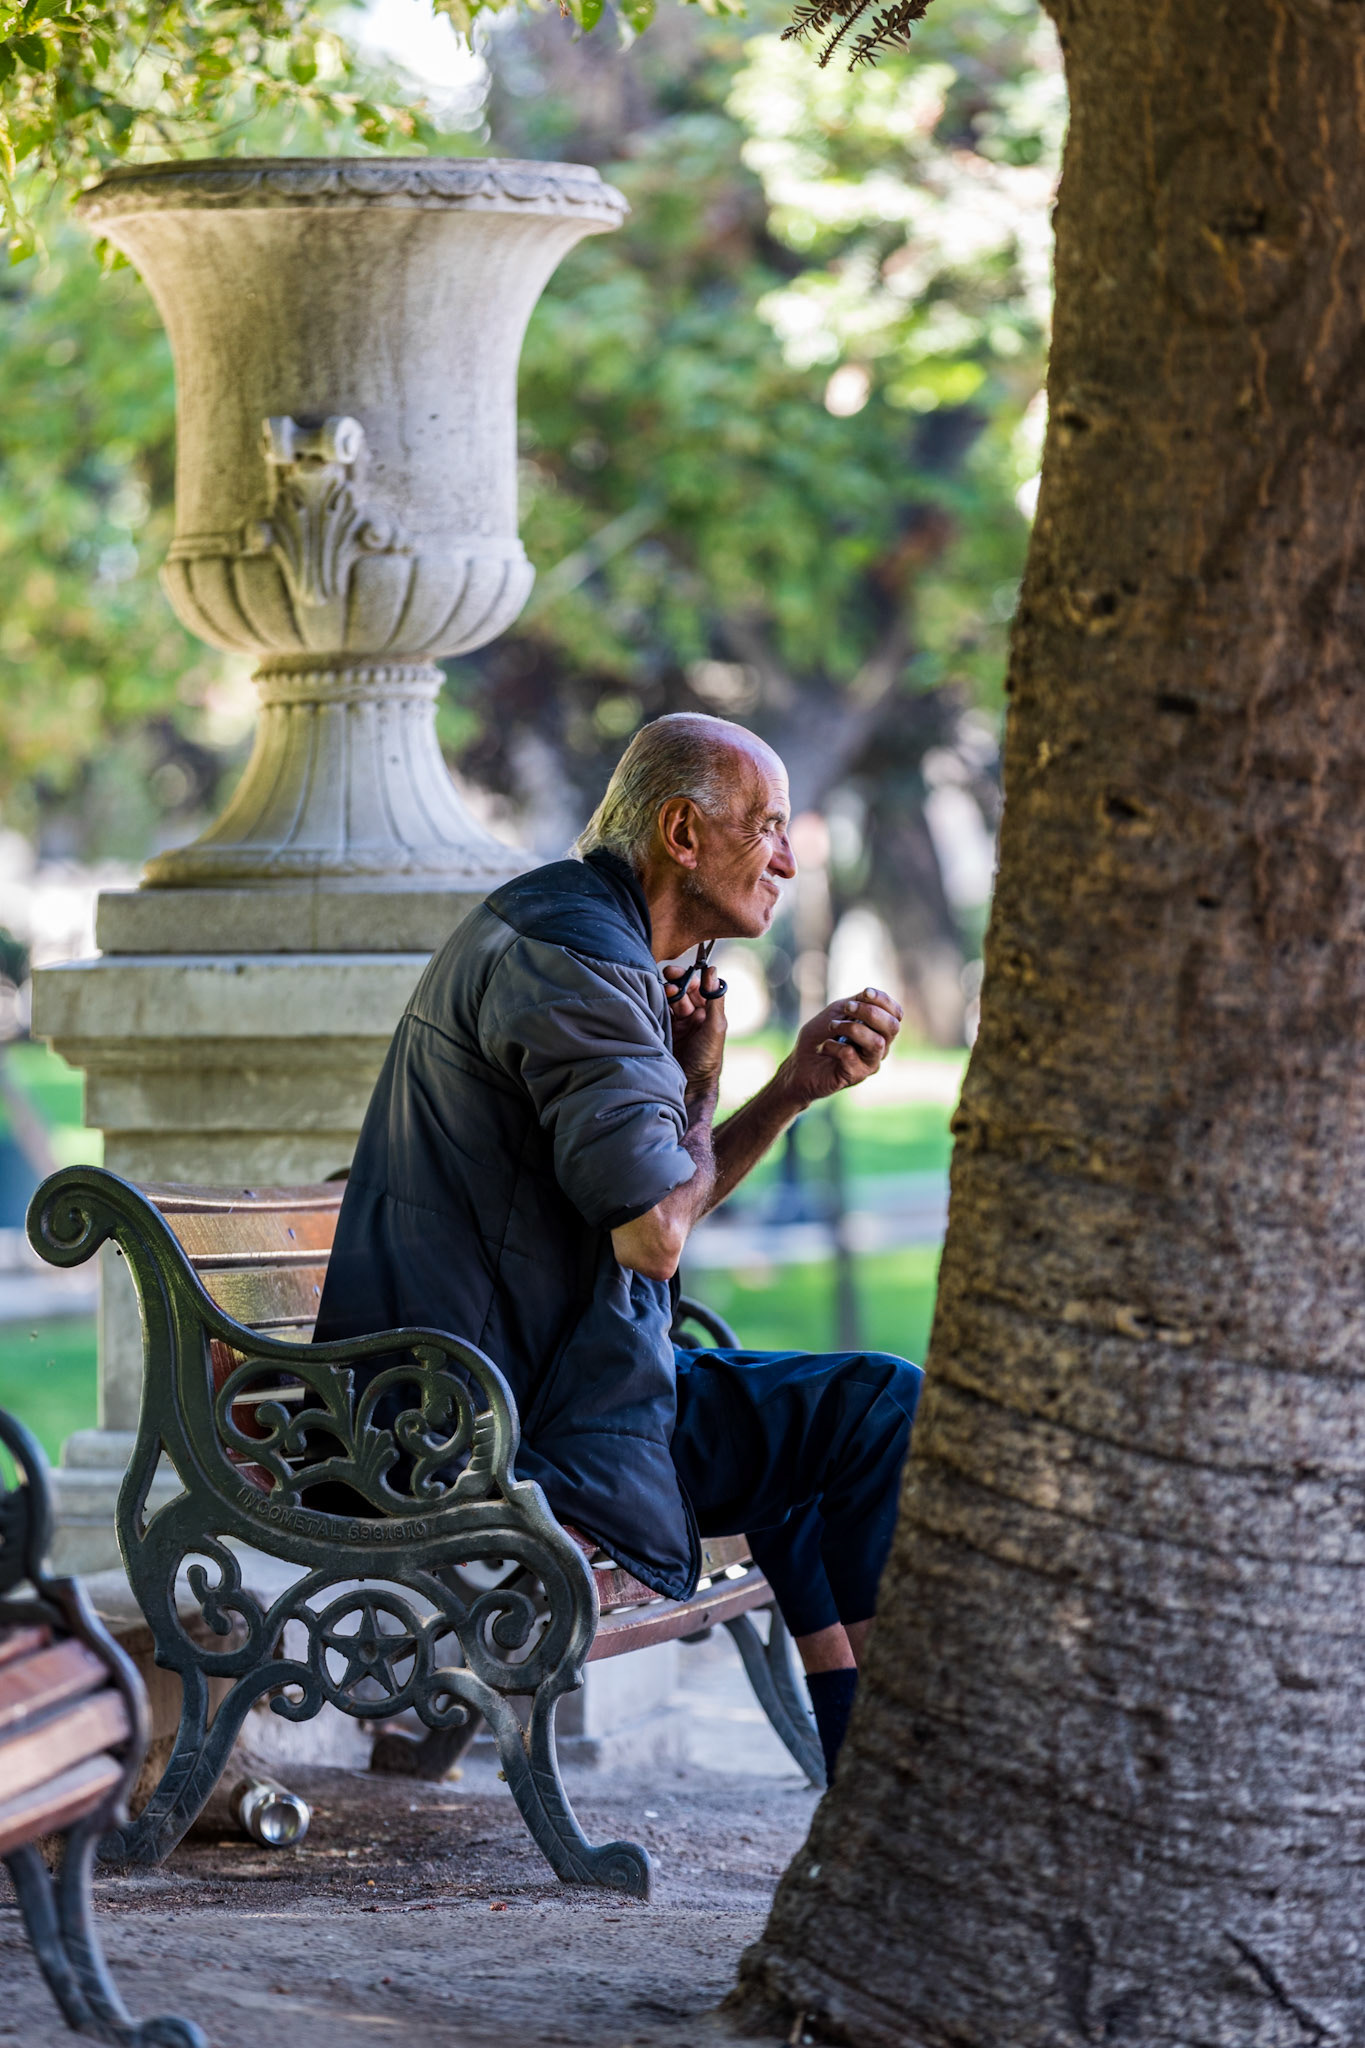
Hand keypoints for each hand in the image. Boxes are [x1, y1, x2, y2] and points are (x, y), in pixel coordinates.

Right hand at [666, 962, 726, 1101]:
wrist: (689, 1086)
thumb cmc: (707, 1058)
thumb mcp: (715, 1027)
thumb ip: (715, 999)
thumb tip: (713, 971)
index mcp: (708, 1013)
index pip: (700, 987)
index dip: (691, 977)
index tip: (682, 971)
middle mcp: (693, 1016)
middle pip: (683, 991)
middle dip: (676, 982)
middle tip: (668, 976)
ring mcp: (678, 1024)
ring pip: (670, 1000)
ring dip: (666, 993)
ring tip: (662, 991)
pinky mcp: (664, 1030)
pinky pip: (659, 1012)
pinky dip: (655, 1004)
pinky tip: (652, 1000)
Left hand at [778, 986, 901, 1105]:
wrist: (799, 1064)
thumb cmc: (820, 1036)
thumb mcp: (838, 1012)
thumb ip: (856, 1003)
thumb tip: (869, 994)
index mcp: (878, 1030)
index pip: (896, 1014)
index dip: (884, 1000)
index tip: (865, 992)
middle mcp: (880, 1047)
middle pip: (892, 1027)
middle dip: (870, 1012)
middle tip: (847, 1008)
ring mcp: (870, 1063)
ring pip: (877, 1043)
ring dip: (852, 1028)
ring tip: (832, 1026)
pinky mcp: (856, 1076)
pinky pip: (851, 1055)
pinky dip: (834, 1045)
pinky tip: (825, 1046)